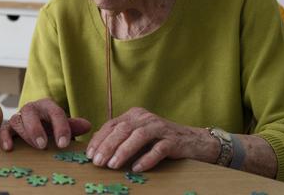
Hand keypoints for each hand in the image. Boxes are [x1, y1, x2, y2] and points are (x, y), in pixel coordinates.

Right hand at [0, 98, 91, 150]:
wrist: (36, 124)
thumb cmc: (51, 126)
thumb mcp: (63, 126)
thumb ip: (73, 126)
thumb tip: (87, 125)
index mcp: (47, 106)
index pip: (55, 112)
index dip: (60, 127)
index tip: (63, 144)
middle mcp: (32, 109)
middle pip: (30, 111)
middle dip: (36, 128)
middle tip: (43, 145)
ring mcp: (19, 117)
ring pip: (16, 120)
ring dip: (25, 133)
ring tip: (35, 146)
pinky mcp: (8, 127)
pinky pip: (4, 130)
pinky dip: (5, 138)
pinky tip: (9, 148)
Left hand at [87, 107, 217, 171]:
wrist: (194, 142)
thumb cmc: (160, 141)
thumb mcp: (137, 136)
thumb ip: (121, 139)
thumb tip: (97, 150)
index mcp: (134, 115)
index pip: (111, 125)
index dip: (99, 139)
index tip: (89, 154)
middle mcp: (146, 118)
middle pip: (122, 129)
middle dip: (107, 146)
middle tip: (98, 162)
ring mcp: (160, 128)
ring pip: (138, 137)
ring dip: (123, 151)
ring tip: (113, 165)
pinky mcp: (173, 140)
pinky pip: (159, 149)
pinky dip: (146, 159)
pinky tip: (136, 168)